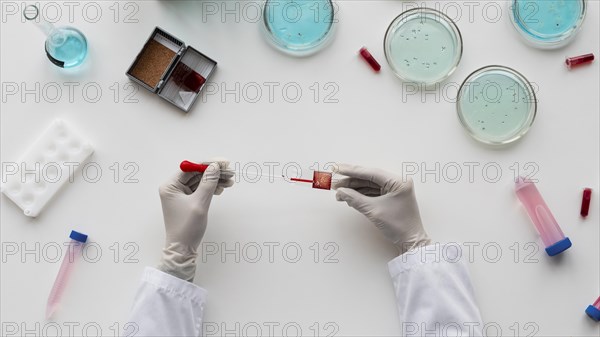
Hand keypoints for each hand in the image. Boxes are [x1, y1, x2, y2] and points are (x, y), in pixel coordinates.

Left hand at [157, 160, 232, 280]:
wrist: (182, 248)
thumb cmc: (187, 227)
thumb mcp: (200, 203)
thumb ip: (208, 183)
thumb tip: (215, 167)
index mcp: (170, 186)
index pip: (190, 168)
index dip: (208, 164)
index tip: (223, 163)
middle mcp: (173, 188)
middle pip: (196, 174)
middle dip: (214, 173)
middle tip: (230, 172)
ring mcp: (180, 195)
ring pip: (200, 181)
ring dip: (215, 180)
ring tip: (230, 181)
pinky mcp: (187, 201)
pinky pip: (200, 189)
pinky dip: (211, 188)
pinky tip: (221, 188)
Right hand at [333, 164, 430, 254]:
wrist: (410, 241)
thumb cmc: (398, 226)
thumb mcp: (373, 210)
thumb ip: (355, 199)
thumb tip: (341, 192)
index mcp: (398, 181)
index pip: (370, 173)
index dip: (352, 171)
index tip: (337, 169)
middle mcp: (397, 182)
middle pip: (369, 178)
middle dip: (351, 181)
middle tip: (335, 183)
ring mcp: (394, 189)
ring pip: (369, 185)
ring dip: (354, 189)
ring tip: (339, 193)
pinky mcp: (391, 197)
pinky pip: (373, 192)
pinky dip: (361, 195)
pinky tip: (349, 197)